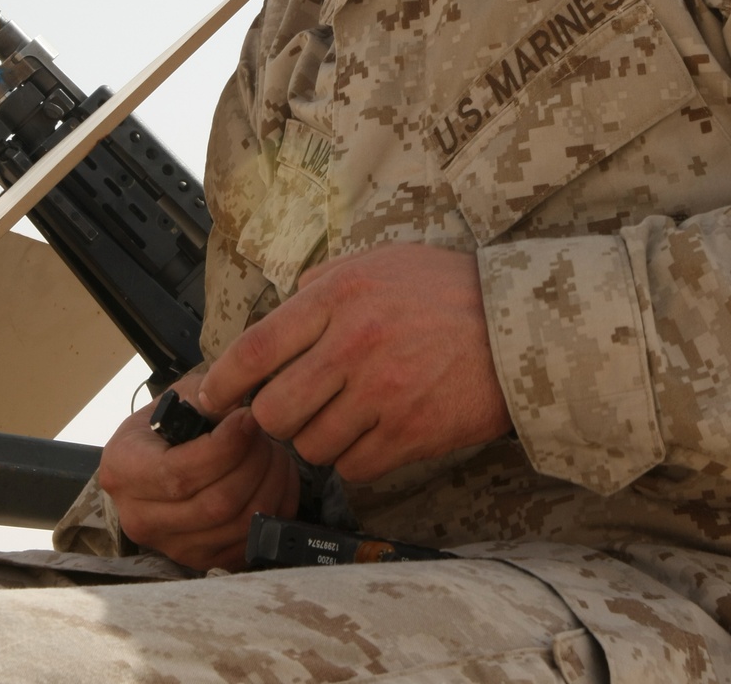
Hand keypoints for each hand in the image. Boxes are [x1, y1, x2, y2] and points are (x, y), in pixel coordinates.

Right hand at [97, 370, 297, 571]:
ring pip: (238, 525)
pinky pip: (251, 541)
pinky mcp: (202, 560)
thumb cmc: (171, 423)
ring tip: (274, 451)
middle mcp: (139, 517)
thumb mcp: (181, 397)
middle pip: (216, 503)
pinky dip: (276, 508)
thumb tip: (247, 412)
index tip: (249, 418)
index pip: (180, 473)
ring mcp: (171, 546)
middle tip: (266, 433)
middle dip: (254, 463)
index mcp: (124, 470)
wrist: (156, 460)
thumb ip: (211, 399)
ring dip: (271, 483)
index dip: (226, 447)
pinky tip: (276, 479)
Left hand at [198, 244, 510, 483]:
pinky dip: (356, 457)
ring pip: (310, 445)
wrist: (519, 325)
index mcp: (339, 296)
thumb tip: (281, 309)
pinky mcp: (409, 433)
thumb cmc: (448, 290)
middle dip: (276, 416)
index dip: (223, 381)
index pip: (256, 348)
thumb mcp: (382, 263)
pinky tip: (376, 432)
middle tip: (295, 407)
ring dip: (319, 438)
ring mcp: (381, 393)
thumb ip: (326, 282)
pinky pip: (353, 467)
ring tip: (345, 416)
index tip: (210, 396)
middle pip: (273, 410)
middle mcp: (352, 344)